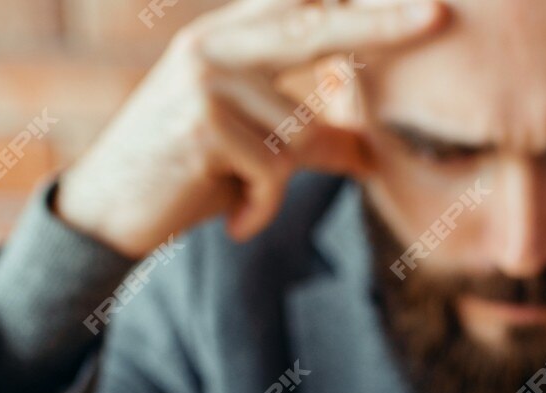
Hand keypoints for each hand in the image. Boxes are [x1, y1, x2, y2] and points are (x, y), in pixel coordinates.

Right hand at [57, 0, 446, 256]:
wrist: (107, 212)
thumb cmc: (185, 176)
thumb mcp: (250, 146)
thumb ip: (303, 131)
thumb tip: (370, 152)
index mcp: (225, 37)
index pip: (302, 5)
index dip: (355, 2)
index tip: (419, 0)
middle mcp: (213, 45)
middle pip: (316, 29)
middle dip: (381, 26)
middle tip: (438, 15)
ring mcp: (206, 79)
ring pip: (300, 130)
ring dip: (284, 180)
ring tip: (243, 197)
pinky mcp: (204, 123)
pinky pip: (276, 169)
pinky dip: (263, 206)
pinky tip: (235, 219)